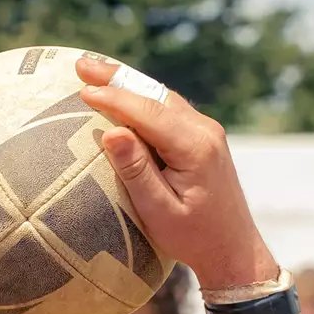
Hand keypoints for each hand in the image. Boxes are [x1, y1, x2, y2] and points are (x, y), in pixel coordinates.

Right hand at [76, 58, 277, 290]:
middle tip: (81, 64)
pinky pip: (169, 110)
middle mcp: (205, 131)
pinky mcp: (204, 139)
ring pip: (162, 98)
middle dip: (117, 78)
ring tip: (94, 71)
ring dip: (129, 83)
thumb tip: (112, 132)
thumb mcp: (159, 212)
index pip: (147, 112)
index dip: (113, 99)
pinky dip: (143, 98)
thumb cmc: (194, 239)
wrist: (233, 250)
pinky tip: (124, 93)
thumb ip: (137, 171)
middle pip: (155, 94)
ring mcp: (207, 132)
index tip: (82, 91)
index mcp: (195, 148)